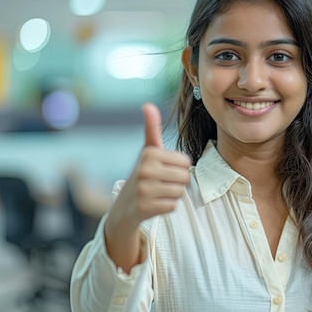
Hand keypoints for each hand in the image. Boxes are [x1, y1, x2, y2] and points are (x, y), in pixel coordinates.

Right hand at [114, 102, 191, 224]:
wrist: (125, 205)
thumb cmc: (143, 173)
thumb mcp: (147, 150)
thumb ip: (151, 128)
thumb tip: (147, 104)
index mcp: (149, 153)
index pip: (186, 162)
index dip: (179, 167)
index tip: (164, 169)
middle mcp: (145, 169)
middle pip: (185, 177)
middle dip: (177, 182)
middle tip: (161, 182)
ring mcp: (143, 189)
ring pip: (180, 192)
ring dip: (172, 194)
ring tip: (158, 192)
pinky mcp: (144, 207)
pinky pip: (173, 206)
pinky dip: (167, 206)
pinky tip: (154, 203)